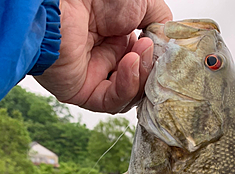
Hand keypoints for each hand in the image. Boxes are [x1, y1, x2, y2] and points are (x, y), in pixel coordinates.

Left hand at [35, 0, 171, 112]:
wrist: (64, 0)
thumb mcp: (143, 3)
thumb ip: (161, 26)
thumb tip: (170, 48)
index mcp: (118, 38)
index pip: (145, 63)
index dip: (159, 63)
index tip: (170, 56)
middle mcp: (105, 57)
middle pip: (139, 82)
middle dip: (151, 70)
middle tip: (156, 52)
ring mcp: (94, 76)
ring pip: (127, 95)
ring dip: (140, 77)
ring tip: (141, 52)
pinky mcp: (82, 92)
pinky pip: (110, 101)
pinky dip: (126, 87)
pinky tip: (131, 63)